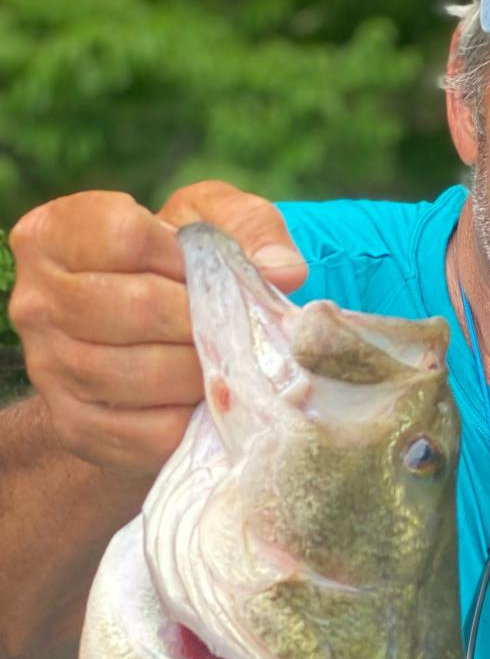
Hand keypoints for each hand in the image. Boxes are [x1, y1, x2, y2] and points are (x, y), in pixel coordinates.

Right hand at [8, 181, 306, 481]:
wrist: (145, 353)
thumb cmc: (180, 278)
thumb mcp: (212, 228)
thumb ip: (251, 230)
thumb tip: (285, 271)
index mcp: (54, 236)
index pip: (125, 236)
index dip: (186, 258)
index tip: (207, 273)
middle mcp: (35, 302)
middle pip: (137, 308)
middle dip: (202, 322)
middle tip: (230, 331)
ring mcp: (49, 368)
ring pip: (142, 374)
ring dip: (201, 373)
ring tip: (222, 366)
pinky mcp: (76, 427)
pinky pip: (149, 431)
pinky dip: (191, 420)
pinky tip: (204, 403)